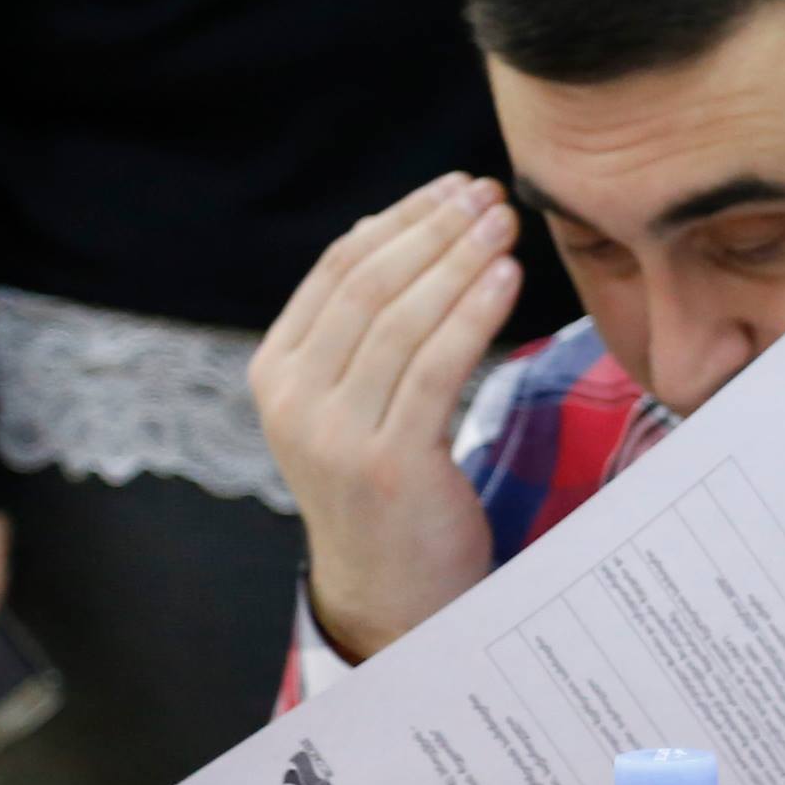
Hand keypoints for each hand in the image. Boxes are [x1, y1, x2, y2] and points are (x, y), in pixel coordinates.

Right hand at [250, 174, 517, 659]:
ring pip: (400, 320)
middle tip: (489, 193)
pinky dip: (474, 314)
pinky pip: (435, 368)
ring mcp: (334, 431)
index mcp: (278, 372)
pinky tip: (507, 278)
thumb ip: (363, 334)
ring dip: (458, 260)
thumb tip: (389, 232)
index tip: (453, 189)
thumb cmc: (390, 490)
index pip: (337, 271)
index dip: (399, 220)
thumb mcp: (357, 404)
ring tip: (505, 223)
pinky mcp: (387, 461)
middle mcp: (294, 398)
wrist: (390, 594)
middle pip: (368, 285)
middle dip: (433, 229)